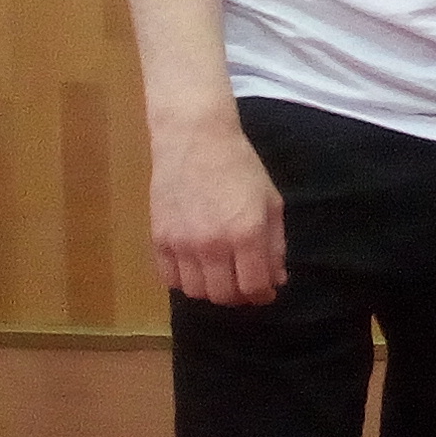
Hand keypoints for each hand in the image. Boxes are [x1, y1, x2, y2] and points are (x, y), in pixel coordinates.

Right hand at [151, 116, 286, 306]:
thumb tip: (276, 279)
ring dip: (211, 290)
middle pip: (224, 295)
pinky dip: (184, 281)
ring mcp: (182, 244)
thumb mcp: (270, 202)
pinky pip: (169, 279)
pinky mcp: (159, 239)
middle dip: (239, 296)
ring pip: (195, 292)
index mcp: (246, 234)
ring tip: (220, 276)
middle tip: (244, 285)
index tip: (266, 291)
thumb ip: (275, 244)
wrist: (195, 140)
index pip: (254, 287)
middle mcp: (213, 245)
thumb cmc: (240, 167)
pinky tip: (196, 267)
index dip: (263, 294)